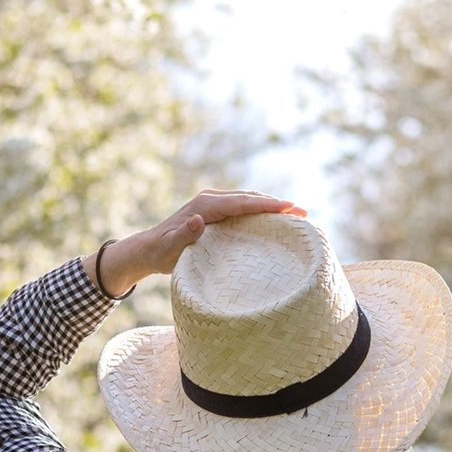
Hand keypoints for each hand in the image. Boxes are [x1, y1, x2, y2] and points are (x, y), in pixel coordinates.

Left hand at [82, 189, 306, 297]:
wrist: (147, 249)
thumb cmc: (160, 253)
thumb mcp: (170, 248)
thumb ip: (184, 235)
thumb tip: (198, 220)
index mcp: (205, 206)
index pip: (243, 202)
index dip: (268, 204)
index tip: (290, 207)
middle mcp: (211, 199)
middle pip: (250, 198)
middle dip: (277, 203)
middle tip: (304, 212)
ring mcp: (213, 204)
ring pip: (248, 201)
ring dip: (271, 206)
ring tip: (297, 215)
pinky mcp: (215, 212)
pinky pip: (243, 208)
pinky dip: (261, 211)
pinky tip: (274, 220)